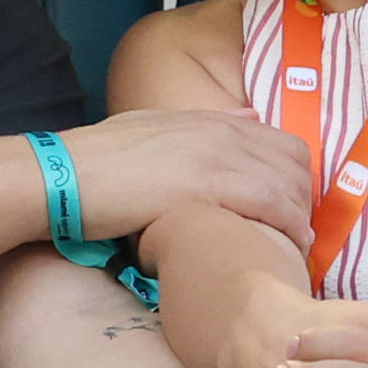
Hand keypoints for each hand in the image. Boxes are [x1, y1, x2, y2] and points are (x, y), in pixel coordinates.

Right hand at [59, 109, 312, 246]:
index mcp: (208, 120)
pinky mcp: (208, 186)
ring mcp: (216, 156)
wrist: (62, 176)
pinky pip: (271, 204)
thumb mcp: (153, 129)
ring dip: (301, 218)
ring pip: (288, 184)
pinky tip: (292, 249)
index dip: (294, 175)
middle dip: (304, 197)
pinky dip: (290, 228)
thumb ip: (202, 126)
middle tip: (300, 230)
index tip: (292, 205)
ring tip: (299, 247)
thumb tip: (246, 117)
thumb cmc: (97, 163)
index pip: (279, 141)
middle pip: (293, 161)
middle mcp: (220, 131)